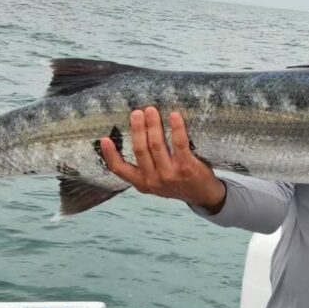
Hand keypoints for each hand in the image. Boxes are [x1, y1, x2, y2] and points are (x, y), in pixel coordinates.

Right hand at [101, 107, 226, 211]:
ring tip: (151, 110)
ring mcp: (170, 174)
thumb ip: (145, 166)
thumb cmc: (178, 183)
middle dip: (137, 128)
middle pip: (140, 149)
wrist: (204, 196)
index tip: (104, 139)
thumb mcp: (156, 181)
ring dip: (153, 125)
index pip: (120, 170)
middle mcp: (153, 180)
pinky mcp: (186, 167)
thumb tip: (135, 135)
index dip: (110, 155)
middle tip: (137, 113)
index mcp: (142, 183)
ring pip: (156, 145)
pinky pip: (179, 143)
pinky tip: (174, 116)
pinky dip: (176, 128)